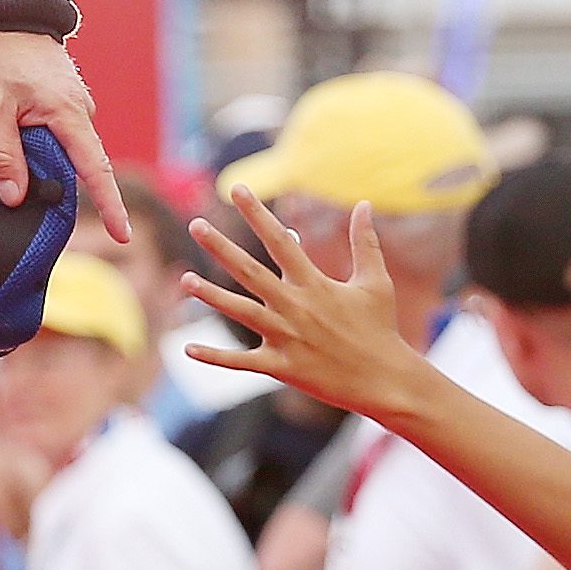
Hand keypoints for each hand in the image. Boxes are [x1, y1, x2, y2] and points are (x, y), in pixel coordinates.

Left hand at [0, 30, 130, 246]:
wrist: (0, 11)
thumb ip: (2, 153)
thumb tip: (16, 197)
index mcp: (68, 113)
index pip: (95, 170)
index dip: (109, 206)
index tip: (122, 236)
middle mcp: (79, 110)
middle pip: (78, 165)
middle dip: (59, 189)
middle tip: (30, 206)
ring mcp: (71, 104)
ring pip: (62, 150)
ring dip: (43, 165)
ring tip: (12, 168)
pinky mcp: (59, 100)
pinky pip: (55, 135)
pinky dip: (39, 148)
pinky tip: (16, 147)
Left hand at [181, 192, 426, 412]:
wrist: (385, 381)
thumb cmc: (380, 329)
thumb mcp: (376, 282)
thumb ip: (365, 242)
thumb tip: (365, 204)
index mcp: (314, 284)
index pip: (279, 240)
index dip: (256, 213)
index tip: (235, 189)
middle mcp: (295, 307)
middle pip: (250, 272)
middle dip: (221, 247)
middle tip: (195, 224)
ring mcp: (286, 338)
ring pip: (241, 312)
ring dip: (212, 297)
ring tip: (185, 280)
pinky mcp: (282, 367)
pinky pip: (241, 362)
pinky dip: (214, 357)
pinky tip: (188, 348)